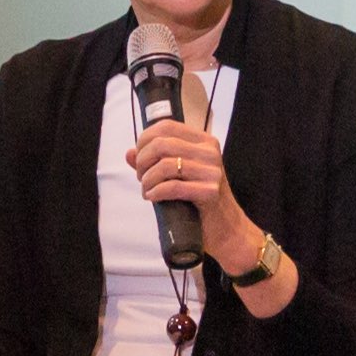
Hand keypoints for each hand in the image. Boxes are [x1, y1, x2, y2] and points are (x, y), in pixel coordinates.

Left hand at [128, 116, 261, 274]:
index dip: (144, 140)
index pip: (166, 126)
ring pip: (164, 165)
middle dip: (143, 161)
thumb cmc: (200, 200)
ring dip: (147, 180)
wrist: (226, 228)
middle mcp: (210, 152)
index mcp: (204, 141)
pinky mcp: (210, 192)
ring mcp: (212, 171)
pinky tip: (152, 197)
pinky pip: (172, 187)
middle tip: (142, 177)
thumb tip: (129, 153)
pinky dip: (156, 192)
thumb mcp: (178, 175)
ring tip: (147, 190)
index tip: (139, 157)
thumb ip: (154, 162)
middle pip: (161, 144)